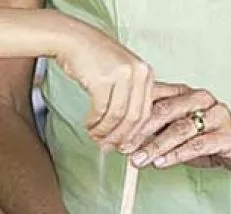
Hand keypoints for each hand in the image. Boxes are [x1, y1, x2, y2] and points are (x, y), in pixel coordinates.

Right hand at [55, 22, 153, 148]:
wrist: (72, 37)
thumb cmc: (95, 58)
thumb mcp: (122, 74)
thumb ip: (130, 97)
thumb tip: (128, 132)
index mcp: (147, 74)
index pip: (146, 111)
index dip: (135, 132)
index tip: (126, 145)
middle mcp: (139, 74)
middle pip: (134, 116)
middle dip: (121, 136)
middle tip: (109, 147)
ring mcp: (123, 75)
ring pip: (118, 116)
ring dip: (105, 131)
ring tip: (96, 137)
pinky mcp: (104, 79)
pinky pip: (102, 110)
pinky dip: (95, 122)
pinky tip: (89, 126)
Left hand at [123, 83, 230, 171]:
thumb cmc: (210, 138)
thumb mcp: (180, 132)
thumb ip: (156, 131)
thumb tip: (123, 140)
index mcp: (185, 93)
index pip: (153, 99)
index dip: (130, 117)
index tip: (113, 134)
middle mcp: (201, 99)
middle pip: (164, 111)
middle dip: (139, 132)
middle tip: (122, 148)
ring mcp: (216, 114)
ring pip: (179, 129)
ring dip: (155, 146)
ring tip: (139, 160)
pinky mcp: (227, 134)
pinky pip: (197, 144)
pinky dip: (177, 155)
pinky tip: (162, 162)